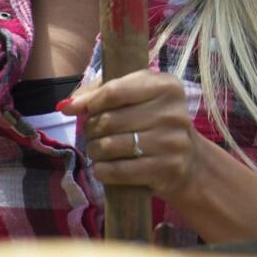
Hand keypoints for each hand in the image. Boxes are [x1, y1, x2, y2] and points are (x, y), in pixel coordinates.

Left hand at [59, 70, 203, 200]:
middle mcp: (173, 112)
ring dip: (95, 151)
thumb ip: (100, 92)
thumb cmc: (154, 122)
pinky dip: (103, 170)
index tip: (86, 110)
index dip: (92, 102)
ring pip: (110, 146)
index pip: (114, 90)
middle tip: (96, 133)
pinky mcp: (168, 169)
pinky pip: (119, 170)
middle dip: (92, 129)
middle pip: (109, 120)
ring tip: (100, 150)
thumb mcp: (136, 97)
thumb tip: (67, 106)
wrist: (189, 160)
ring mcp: (172, 142)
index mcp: (167, 86)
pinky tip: (104, 168)